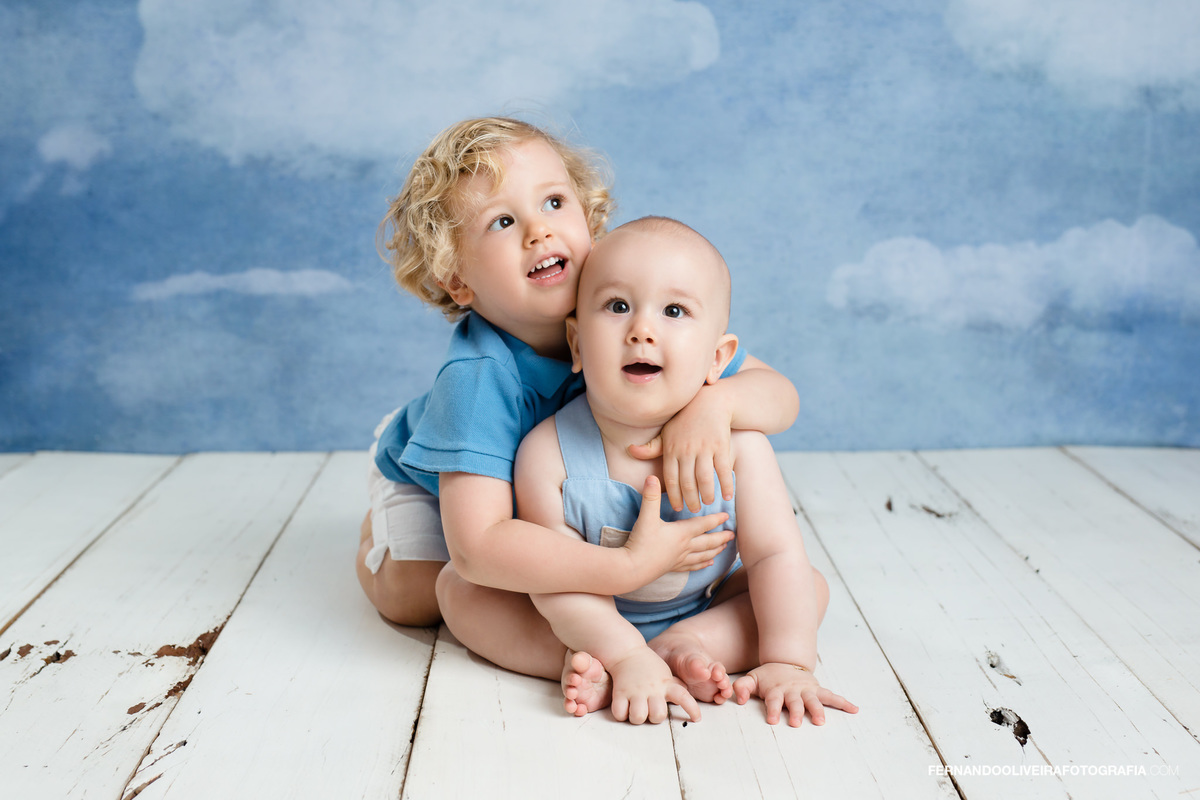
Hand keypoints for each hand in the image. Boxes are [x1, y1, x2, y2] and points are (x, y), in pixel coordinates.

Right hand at [608, 646, 701, 724]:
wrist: (627, 652)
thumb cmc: (648, 666)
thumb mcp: (664, 674)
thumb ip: (674, 685)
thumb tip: (685, 691)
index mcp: (665, 684)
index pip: (683, 696)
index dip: (692, 709)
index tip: (697, 718)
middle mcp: (652, 689)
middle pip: (658, 715)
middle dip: (654, 718)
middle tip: (649, 710)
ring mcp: (635, 691)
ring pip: (638, 717)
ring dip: (637, 717)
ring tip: (636, 711)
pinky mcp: (620, 693)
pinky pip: (619, 713)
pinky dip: (621, 714)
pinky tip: (623, 709)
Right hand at [623, 476, 731, 584]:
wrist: (633, 568)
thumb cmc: (641, 542)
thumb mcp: (646, 517)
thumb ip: (651, 497)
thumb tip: (651, 477)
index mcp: (681, 533)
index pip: (703, 524)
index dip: (715, 519)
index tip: (727, 516)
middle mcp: (684, 547)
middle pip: (708, 541)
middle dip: (721, 537)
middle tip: (732, 535)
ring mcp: (679, 559)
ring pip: (703, 555)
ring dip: (715, 551)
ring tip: (725, 548)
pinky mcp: (673, 568)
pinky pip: (692, 566)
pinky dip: (702, 564)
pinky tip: (708, 564)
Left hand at [628, 386, 732, 512]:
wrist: (709, 402)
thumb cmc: (685, 420)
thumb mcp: (667, 432)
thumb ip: (652, 447)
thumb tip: (630, 450)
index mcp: (671, 449)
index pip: (670, 478)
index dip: (673, 496)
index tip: (677, 507)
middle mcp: (686, 450)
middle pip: (687, 482)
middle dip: (690, 499)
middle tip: (693, 510)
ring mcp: (704, 448)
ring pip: (704, 478)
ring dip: (706, 495)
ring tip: (707, 503)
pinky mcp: (721, 445)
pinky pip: (723, 470)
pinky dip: (725, 484)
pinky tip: (727, 495)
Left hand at [732, 663, 858, 726]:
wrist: (785, 660)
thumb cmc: (768, 676)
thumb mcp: (752, 678)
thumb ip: (743, 687)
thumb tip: (738, 698)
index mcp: (776, 689)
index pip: (773, 700)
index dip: (771, 710)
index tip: (771, 720)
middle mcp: (793, 690)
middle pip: (795, 702)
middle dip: (795, 712)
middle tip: (795, 722)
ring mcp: (806, 690)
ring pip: (813, 700)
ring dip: (818, 710)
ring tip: (821, 721)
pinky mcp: (817, 689)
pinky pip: (831, 696)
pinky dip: (843, 702)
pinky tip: (854, 709)